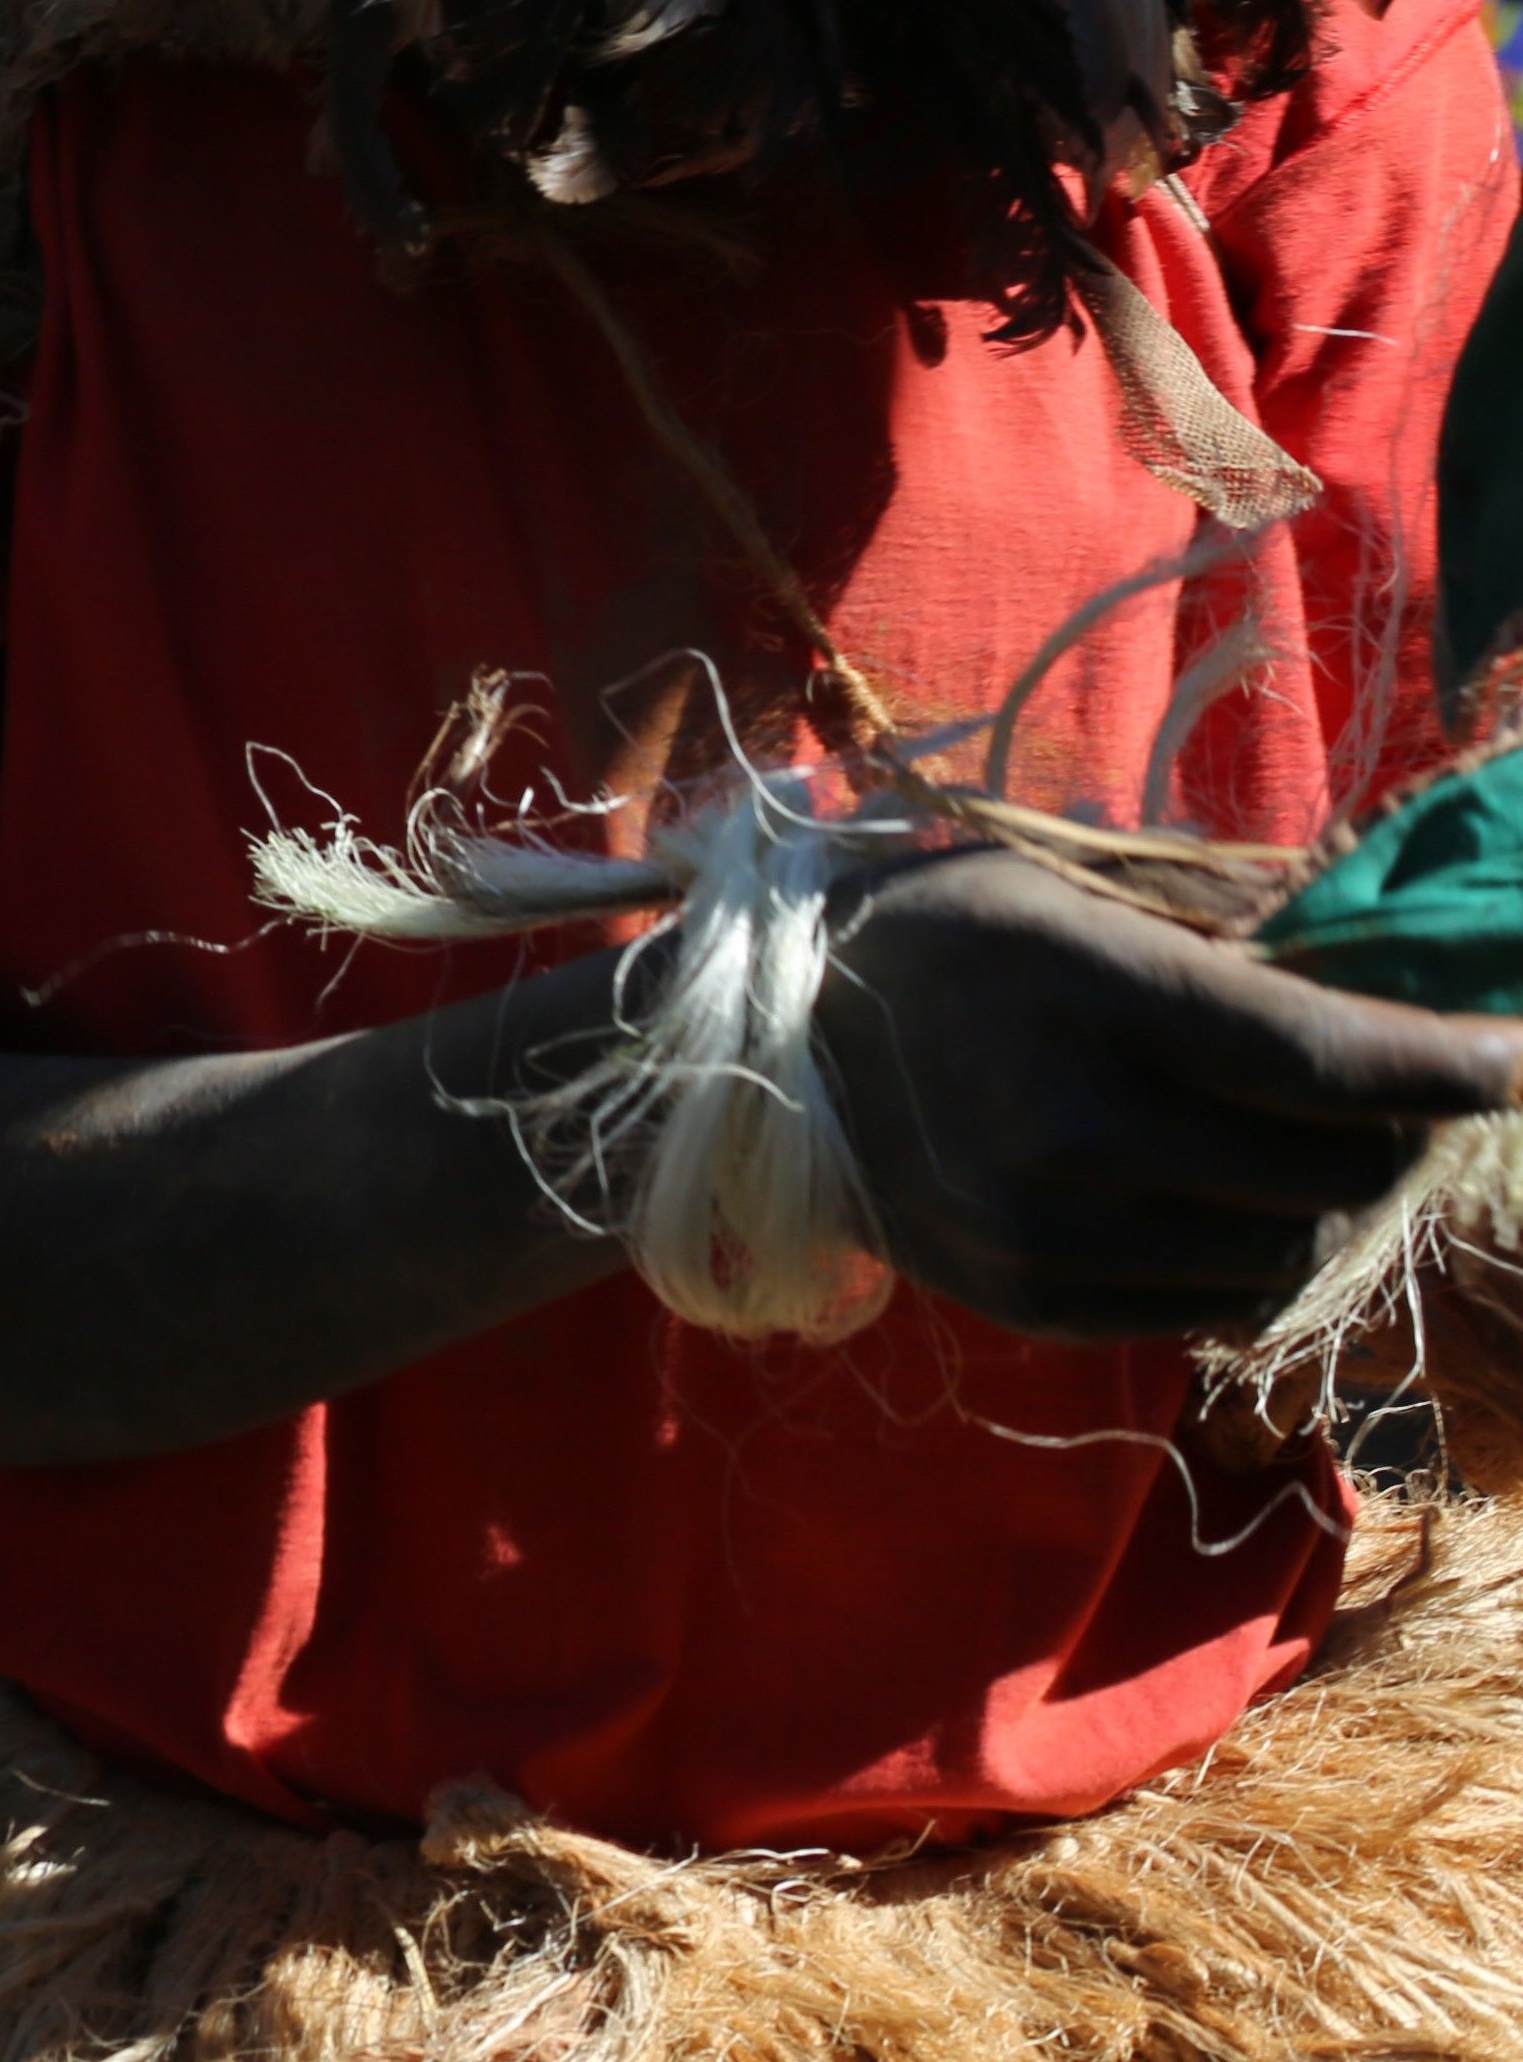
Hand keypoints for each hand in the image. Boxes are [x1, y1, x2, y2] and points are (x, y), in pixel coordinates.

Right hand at [813, 842, 1522, 1343]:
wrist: (756, 1051)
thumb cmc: (939, 940)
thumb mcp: (1068, 894)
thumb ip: (1225, 939)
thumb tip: (1388, 978)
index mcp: (1085, 992)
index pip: (1322, 1056)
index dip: (1446, 1063)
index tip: (1519, 1057)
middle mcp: (1072, 1124)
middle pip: (1327, 1166)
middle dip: (1395, 1133)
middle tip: (1398, 1099)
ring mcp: (1050, 1229)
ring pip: (1288, 1253)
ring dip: (1326, 1204)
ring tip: (1304, 1153)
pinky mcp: (1034, 1300)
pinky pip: (1216, 1306)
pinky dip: (1249, 1257)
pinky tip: (1218, 1202)